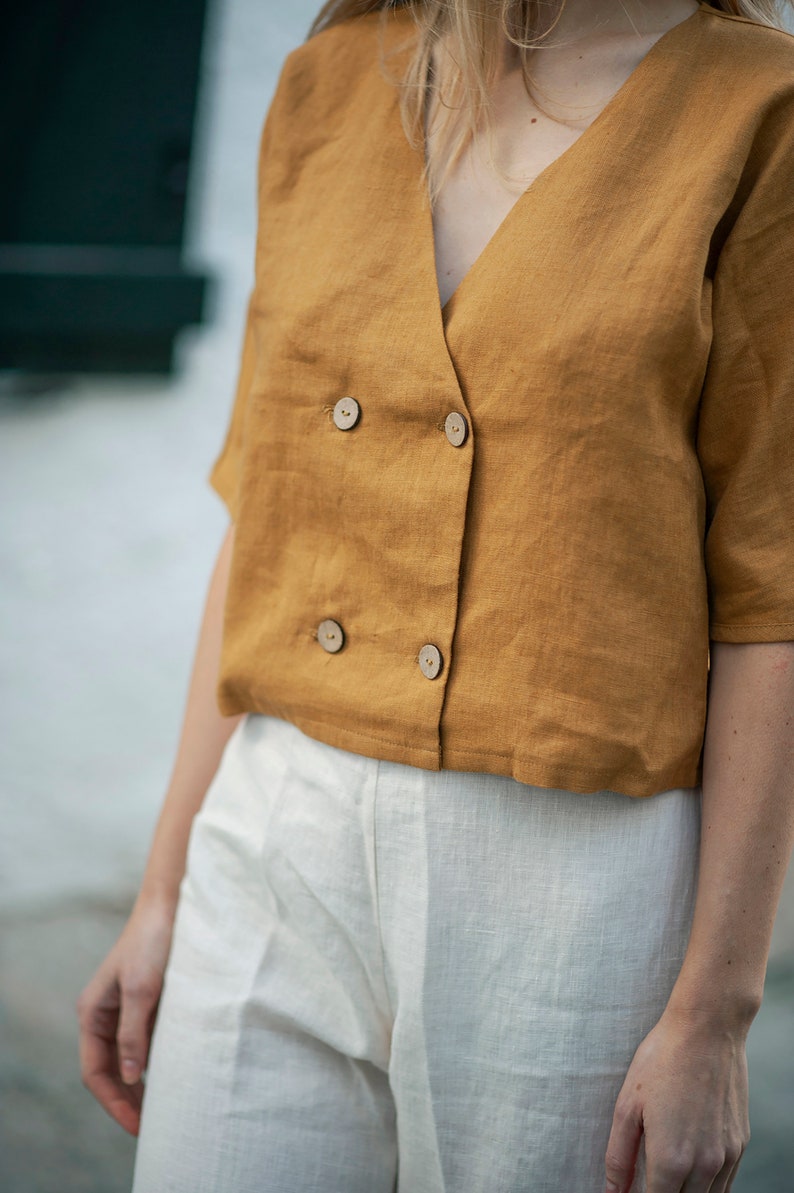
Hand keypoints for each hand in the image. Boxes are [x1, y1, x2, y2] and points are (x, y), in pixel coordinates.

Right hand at [77, 893, 176, 1135]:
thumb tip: (129, 1077)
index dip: (114, 1102)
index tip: (137, 1126)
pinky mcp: (150, 1003)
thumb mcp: (143, 990)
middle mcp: (106, 1014)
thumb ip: (134, 1034)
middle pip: (110, 1070)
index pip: (95, 1071)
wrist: (174, 904)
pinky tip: (173, 1076)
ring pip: (129, 1059)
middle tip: (152, 1127)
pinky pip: (147, 1042)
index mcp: (93, 1013)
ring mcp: (128, 1010)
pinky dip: (155, 1063)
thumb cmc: (154, 941)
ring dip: (141, 1084)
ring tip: (163, 1110)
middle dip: (126, 1100)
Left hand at [604, 1007, 749, 1191]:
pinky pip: (725, 1183)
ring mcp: (726, 1156)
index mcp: (671, 1159)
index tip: (630, 1192)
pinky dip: (707, 1186)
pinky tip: (691, 1170)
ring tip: (667, 1176)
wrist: (707, 1029)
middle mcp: (703, 1165)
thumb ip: (618, 1157)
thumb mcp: (627, 1105)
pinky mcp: (739, 1144)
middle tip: (647, 1180)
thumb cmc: (661, 1060)